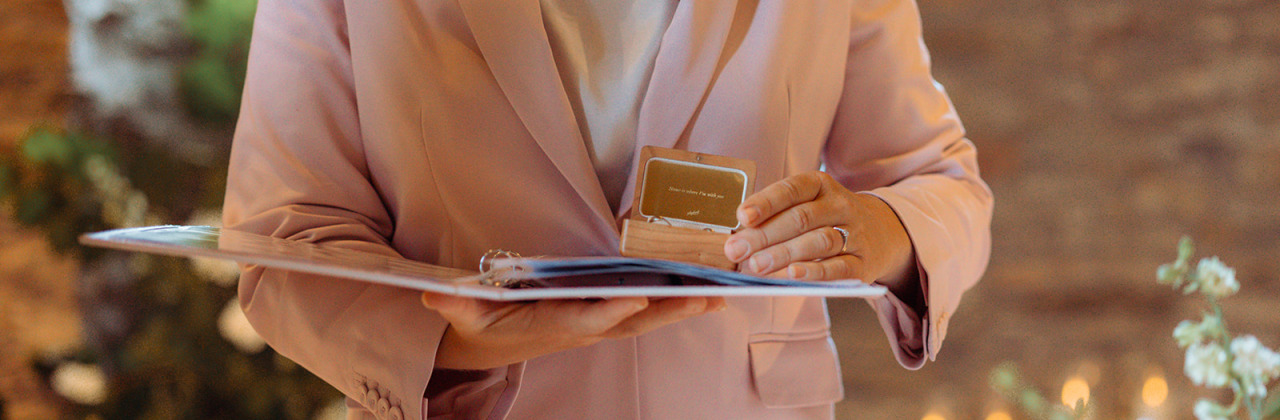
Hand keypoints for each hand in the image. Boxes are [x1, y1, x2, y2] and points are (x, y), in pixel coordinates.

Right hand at [422, 293, 725, 369]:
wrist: (490, 342)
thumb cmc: (481, 322)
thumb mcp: (464, 313)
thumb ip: (455, 304)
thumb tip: (433, 296)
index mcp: (552, 325)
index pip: (586, 319)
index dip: (612, 310)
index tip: (640, 297)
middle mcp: (582, 329)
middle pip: (632, 322)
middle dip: (670, 312)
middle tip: (708, 298)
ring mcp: (596, 326)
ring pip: (647, 320)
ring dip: (683, 310)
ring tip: (721, 296)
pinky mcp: (604, 320)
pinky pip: (646, 313)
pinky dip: (676, 304)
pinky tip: (707, 296)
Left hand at [723, 171, 915, 287]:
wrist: (882, 232)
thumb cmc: (827, 219)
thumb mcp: (807, 205)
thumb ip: (775, 218)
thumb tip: (738, 239)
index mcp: (820, 185)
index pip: (792, 189)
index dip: (766, 202)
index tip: (742, 216)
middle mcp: (840, 205)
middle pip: (801, 218)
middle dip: (765, 235)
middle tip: (738, 250)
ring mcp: (854, 233)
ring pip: (818, 241)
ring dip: (785, 254)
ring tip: (757, 265)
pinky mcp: (863, 263)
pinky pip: (839, 267)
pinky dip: (815, 272)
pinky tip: (793, 275)